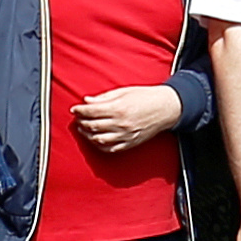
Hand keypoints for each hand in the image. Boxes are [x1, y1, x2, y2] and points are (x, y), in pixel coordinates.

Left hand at [70, 84, 184, 153]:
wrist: (165, 108)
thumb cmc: (145, 97)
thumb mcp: (123, 92)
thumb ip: (104, 97)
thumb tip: (87, 100)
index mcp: (118, 109)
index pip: (92, 111)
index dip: (80, 110)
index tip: (74, 109)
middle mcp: (121, 124)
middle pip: (92, 126)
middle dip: (81, 122)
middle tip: (78, 118)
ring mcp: (125, 136)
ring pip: (98, 140)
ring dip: (87, 135)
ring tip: (84, 129)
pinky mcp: (129, 143)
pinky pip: (110, 149)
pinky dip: (99, 145)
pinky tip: (95, 139)